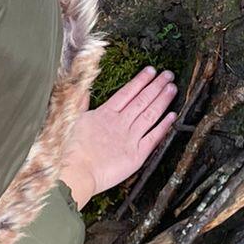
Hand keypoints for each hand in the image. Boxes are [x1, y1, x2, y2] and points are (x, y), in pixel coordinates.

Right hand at [58, 65, 177, 207]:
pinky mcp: (136, 154)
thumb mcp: (73, 121)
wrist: (75, 172)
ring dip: (162, 100)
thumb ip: (81, 104)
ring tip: (172, 88)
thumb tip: (83, 91)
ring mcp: (130, 138)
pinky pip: (153, 137)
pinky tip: (172, 116)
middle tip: (168, 75)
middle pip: (142, 100)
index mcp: (105, 114)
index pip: (127, 92)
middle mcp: (120, 123)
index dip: (141, 80)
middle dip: (156, 86)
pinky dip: (164, 126)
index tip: (151, 71)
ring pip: (150, 114)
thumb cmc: (71, 150)